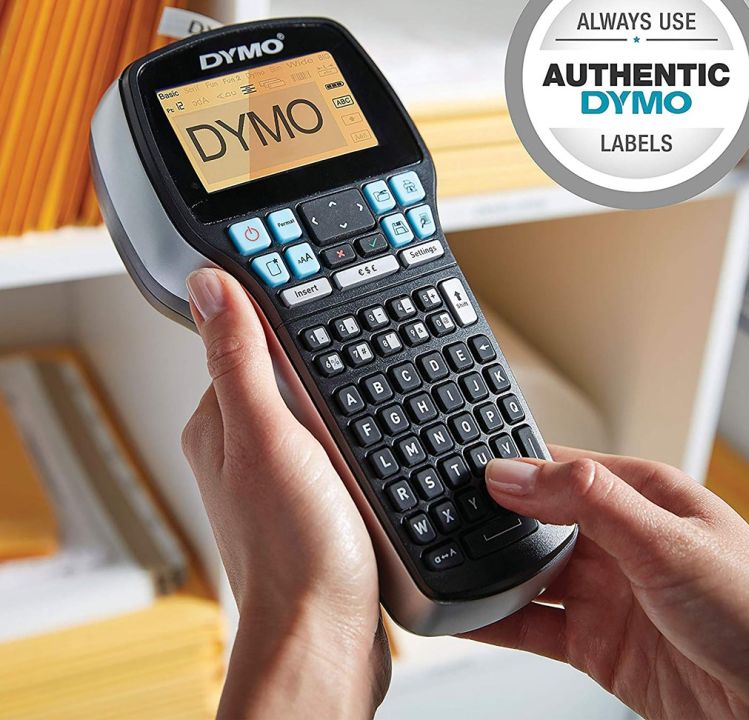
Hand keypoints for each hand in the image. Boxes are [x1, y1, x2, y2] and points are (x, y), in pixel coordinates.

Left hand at [182, 268, 388, 719]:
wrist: (326, 632)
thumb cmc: (296, 549)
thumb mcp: (268, 436)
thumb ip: (238, 359)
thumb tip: (210, 285)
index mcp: (217, 426)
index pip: (246, 345)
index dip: (285, 326)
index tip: (324, 315)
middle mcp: (239, 450)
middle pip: (283, 378)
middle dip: (319, 369)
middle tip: (357, 372)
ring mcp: (275, 477)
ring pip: (310, 414)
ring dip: (339, 406)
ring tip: (367, 411)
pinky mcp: (307, 500)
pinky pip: (328, 449)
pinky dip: (349, 440)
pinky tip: (370, 448)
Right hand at [466, 449, 748, 719]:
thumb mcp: (666, 540)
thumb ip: (587, 502)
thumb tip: (515, 474)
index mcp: (637, 496)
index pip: (559, 468)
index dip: (512, 467)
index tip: (465, 469)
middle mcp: (616, 540)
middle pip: (536, 521)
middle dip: (492, 519)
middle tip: (440, 514)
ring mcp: (603, 592)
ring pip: (527, 573)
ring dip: (487, 570)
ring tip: (443, 559)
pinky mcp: (594, 642)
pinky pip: (530, 626)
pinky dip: (494, 620)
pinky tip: (465, 611)